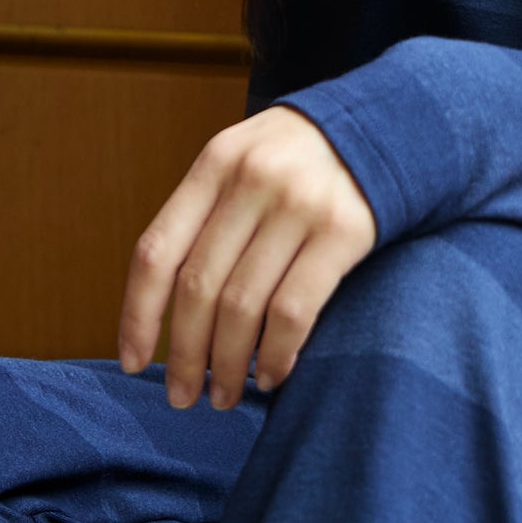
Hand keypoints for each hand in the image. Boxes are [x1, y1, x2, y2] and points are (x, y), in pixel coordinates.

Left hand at [117, 106, 377, 406]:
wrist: (389, 125)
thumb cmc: (304, 161)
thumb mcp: (245, 161)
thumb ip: (208, 216)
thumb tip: (166, 311)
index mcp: (214, 164)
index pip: (157, 252)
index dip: (137, 315)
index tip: (132, 364)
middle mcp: (251, 180)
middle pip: (197, 288)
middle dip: (185, 354)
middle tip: (183, 397)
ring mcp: (298, 204)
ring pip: (242, 306)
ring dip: (228, 364)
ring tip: (225, 396)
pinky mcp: (343, 231)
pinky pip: (294, 310)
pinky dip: (276, 353)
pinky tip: (271, 375)